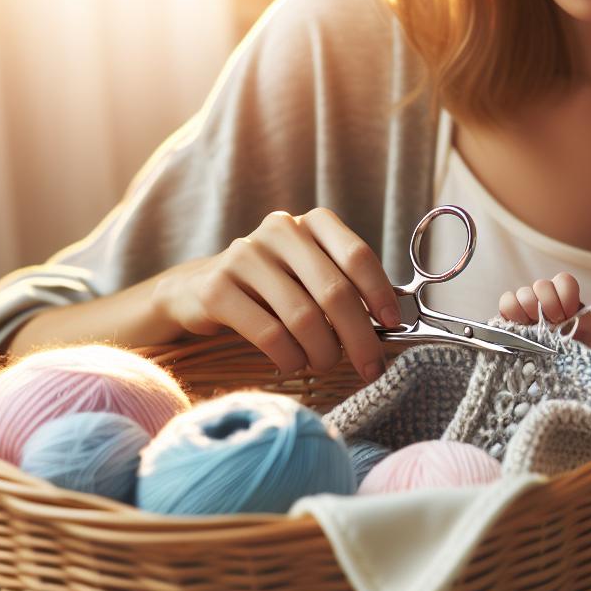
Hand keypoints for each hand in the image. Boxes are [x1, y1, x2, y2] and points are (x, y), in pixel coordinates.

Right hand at [152, 208, 399, 382]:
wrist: (199, 288)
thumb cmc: (274, 287)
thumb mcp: (311, 274)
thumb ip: (347, 287)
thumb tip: (390, 325)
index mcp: (312, 223)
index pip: (356, 255)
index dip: (380, 293)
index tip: (391, 326)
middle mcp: (280, 230)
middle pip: (334, 291)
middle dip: (359, 337)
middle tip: (371, 367)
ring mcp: (245, 256)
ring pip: (303, 317)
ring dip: (323, 352)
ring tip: (325, 364)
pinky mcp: (217, 288)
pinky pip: (269, 334)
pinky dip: (290, 357)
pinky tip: (293, 364)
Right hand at [497, 272, 590, 348]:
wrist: (554, 376)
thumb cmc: (572, 355)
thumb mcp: (586, 340)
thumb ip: (586, 323)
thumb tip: (580, 315)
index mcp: (565, 299)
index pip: (564, 281)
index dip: (565, 295)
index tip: (568, 315)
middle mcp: (544, 299)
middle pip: (542, 285)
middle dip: (548, 304)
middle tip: (552, 323)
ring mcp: (525, 307)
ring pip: (524, 292)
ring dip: (530, 309)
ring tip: (535, 329)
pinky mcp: (508, 317)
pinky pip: (507, 301)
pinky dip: (513, 311)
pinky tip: (521, 328)